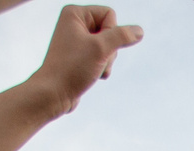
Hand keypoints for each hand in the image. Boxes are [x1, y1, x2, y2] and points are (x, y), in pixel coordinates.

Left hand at [29, 4, 143, 113]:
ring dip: (106, 61)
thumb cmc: (72, 68)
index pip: (109, 14)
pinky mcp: (79, 55)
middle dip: (108, 50)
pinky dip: (101, 67)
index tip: (95, 47)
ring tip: (92, 69)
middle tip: (93, 60)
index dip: (110, 33)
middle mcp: (74, 23)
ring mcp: (77, 40)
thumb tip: (139, 31)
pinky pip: (101, 56)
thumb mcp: (101, 49)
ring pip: (108, 46)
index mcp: (74, 13)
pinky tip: (92, 75)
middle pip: (110, 31)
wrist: (53, 93)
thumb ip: (122, 36)